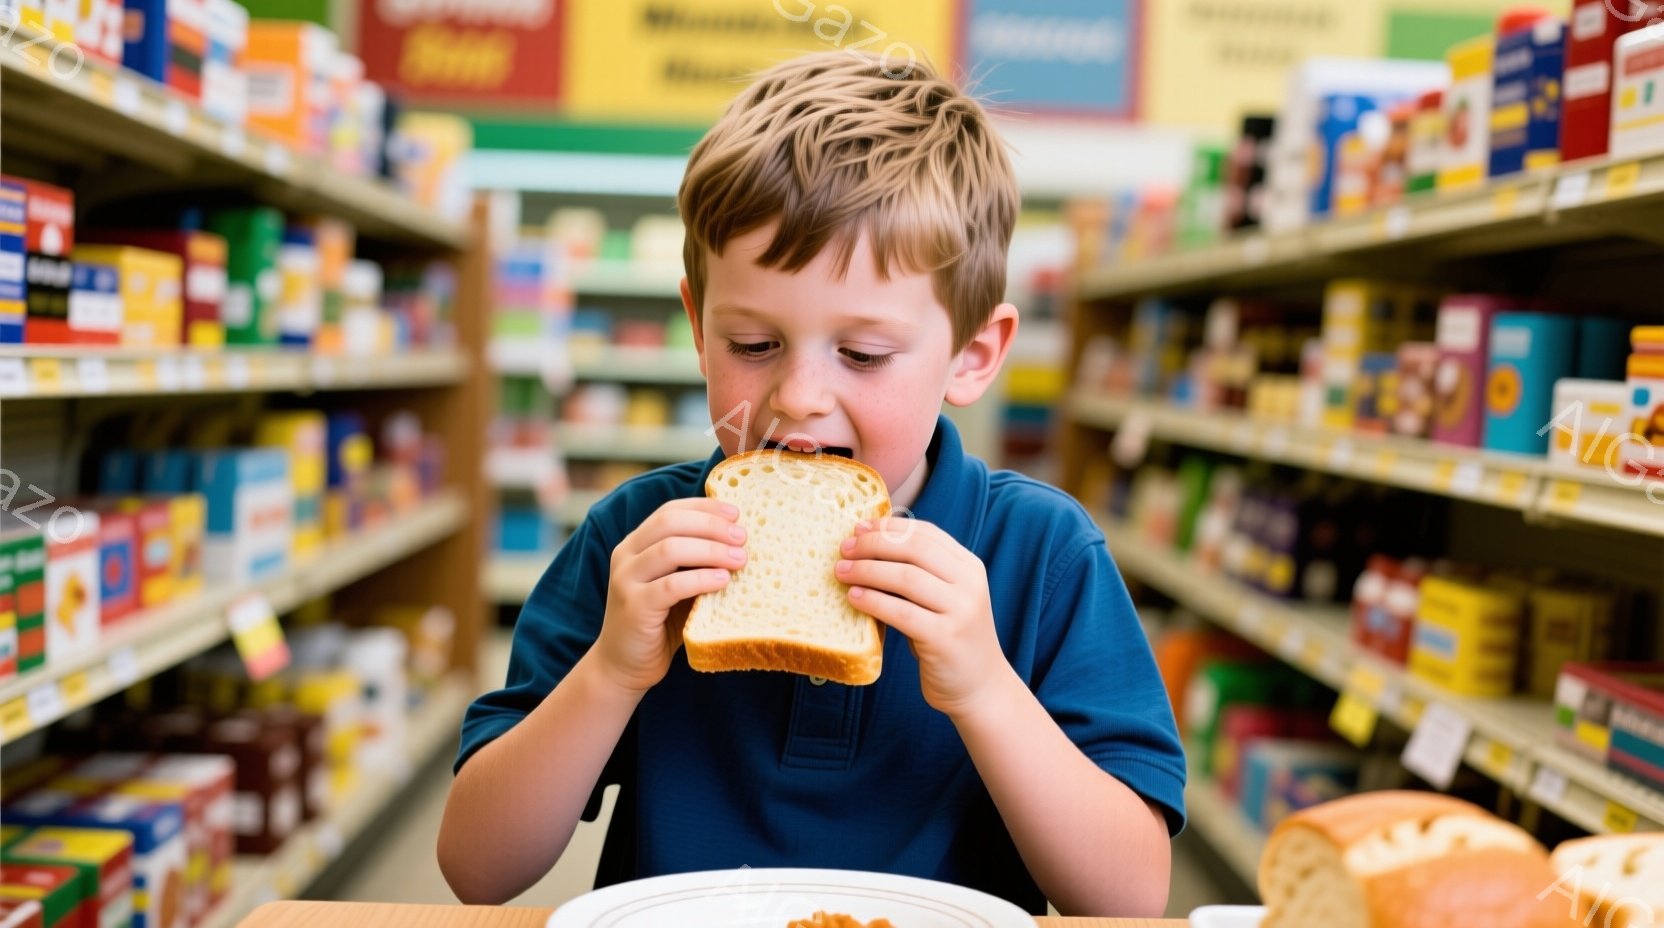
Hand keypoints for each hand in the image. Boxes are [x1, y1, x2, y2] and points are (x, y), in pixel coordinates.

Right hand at [594, 498, 745, 694]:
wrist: (624, 666)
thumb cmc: (660, 623)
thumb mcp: (677, 585)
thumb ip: (695, 562)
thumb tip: (739, 542)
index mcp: (636, 544)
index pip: (669, 511)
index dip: (704, 507)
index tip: (736, 513)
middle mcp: (626, 556)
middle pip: (670, 523)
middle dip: (711, 525)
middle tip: (742, 537)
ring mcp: (626, 580)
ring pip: (670, 550)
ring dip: (711, 550)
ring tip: (740, 559)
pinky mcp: (634, 607)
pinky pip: (671, 586)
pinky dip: (700, 579)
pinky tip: (723, 581)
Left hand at [836, 518, 1011, 717]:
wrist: (980, 687)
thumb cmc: (949, 639)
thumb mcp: (943, 599)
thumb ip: (918, 574)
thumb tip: (865, 547)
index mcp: (969, 567)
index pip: (926, 533)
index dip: (889, 527)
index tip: (858, 527)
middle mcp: (969, 585)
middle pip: (914, 549)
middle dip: (874, 544)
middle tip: (844, 549)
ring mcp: (961, 611)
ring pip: (906, 577)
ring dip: (867, 570)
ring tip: (841, 572)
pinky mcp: (945, 639)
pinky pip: (902, 613)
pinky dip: (873, 601)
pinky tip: (853, 598)